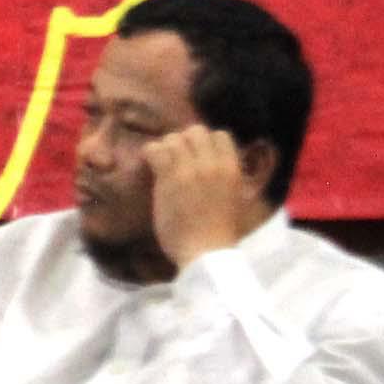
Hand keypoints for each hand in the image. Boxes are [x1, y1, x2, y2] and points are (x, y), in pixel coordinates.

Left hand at [146, 126, 252, 268]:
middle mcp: (213, 164)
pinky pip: (156, 151)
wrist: (207, 251)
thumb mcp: (235, 199)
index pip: (220, 135)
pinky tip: (148, 165)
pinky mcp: (170, 179)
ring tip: (160, 164)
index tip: (194, 155)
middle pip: (196, 132)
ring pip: (174, 139)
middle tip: (174, 159)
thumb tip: (220, 170)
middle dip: (183, 141)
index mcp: (233, 168)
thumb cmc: (220, 233)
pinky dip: (150, 153)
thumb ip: (227, 179)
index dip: (204, 142)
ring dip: (165, 148)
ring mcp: (191, 170)